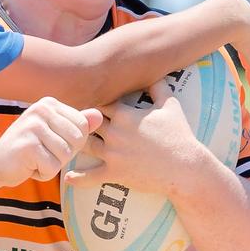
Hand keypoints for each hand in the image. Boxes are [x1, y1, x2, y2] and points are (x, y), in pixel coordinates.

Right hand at [0, 98, 101, 186]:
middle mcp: (41, 110)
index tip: (51, 144)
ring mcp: (33, 126)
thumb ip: (76, 124)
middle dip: (64, 155)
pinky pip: (52, 167)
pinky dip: (43, 174)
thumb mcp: (54, 133)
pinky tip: (29, 166)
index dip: (73, 143)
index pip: (82, 126)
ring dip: (53, 165)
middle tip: (43, 154)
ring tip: (35, 160)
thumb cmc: (28, 149)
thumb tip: (99, 116)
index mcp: (49, 104)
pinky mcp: (27, 146)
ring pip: (66, 155)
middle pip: (77, 140)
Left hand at [64, 81, 200, 196]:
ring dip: (75, 144)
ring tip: (63, 143)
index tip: (83, 102)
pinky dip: (78, 178)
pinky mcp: (115, 173)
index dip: (91, 103)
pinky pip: (91, 176)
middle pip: (87, 122)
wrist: (186, 167)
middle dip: (79, 121)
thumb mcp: (171, 106)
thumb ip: (159, 87)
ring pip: (84, 145)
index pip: (99, 103)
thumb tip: (154, 73)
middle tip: (66, 121)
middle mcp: (115, 132)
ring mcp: (113, 153)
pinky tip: (67, 178)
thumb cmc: (179, 136)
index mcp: (125, 114)